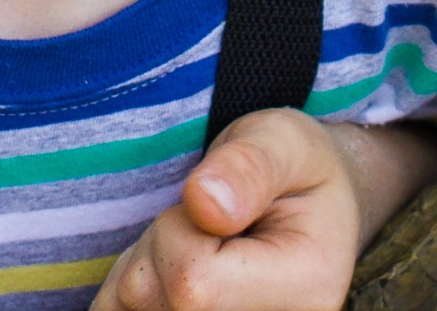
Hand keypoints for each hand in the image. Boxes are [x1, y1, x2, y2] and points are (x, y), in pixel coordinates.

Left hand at [92, 111, 436, 310]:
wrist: (302, 204)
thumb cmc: (291, 168)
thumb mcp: (281, 142)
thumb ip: (248, 165)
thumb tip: (204, 201)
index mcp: (304, 291)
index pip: (193, 282)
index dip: (181, 228)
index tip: (219, 206)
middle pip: (156, 300)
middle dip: (160, 246)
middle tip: (207, 220)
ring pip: (133, 307)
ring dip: (145, 264)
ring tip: (198, 240)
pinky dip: (134, 284)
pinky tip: (177, 266)